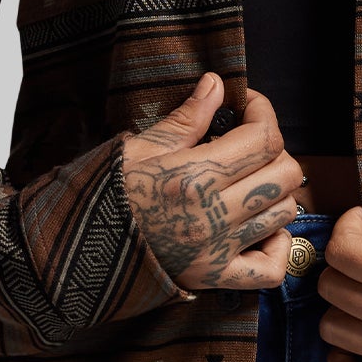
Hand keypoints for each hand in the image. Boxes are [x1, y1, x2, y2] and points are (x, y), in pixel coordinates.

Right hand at [121, 73, 303, 290]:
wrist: (76, 249)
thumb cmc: (107, 191)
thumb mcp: (142, 146)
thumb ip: (187, 117)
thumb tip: (216, 83)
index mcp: (195, 176)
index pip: (264, 138)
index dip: (264, 112)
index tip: (248, 105)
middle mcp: (213, 215)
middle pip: (286, 174)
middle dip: (274, 149)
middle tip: (247, 143)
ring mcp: (217, 251)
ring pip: (284, 214)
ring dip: (275, 191)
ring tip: (249, 181)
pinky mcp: (214, 278)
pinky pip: (270, 269)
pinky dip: (276, 246)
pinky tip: (261, 228)